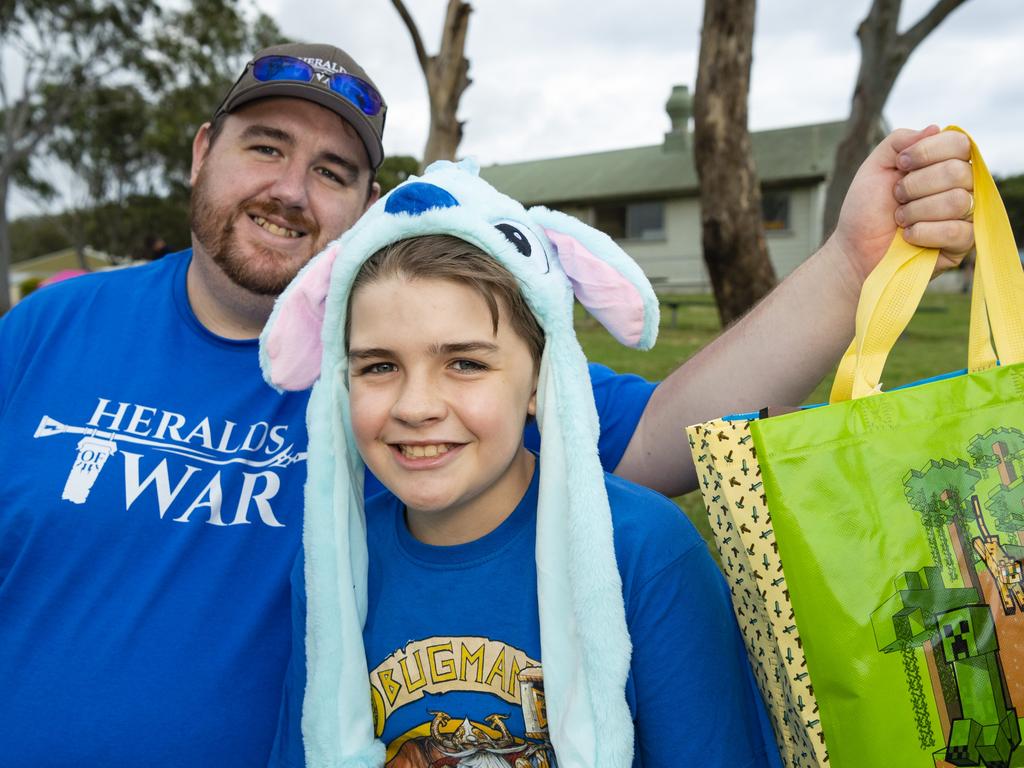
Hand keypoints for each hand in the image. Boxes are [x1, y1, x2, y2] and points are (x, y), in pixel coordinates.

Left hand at [830, 126, 973, 290]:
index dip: (927, 153)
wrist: (854, 249)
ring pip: (958, 201)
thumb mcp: (875, 166)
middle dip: (915, 186)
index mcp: (945, 163)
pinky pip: (956, 231)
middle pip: (958, 172)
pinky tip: (908, 236)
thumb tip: (934, 128)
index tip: (900, 166)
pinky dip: (923, 233)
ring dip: (916, 211)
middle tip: (896, 197)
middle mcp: (962, 186)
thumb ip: (899, 141)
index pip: (959, 144)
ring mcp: (966, 215)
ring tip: (900, 219)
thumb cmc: (866, 208)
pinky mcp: (963, 244)